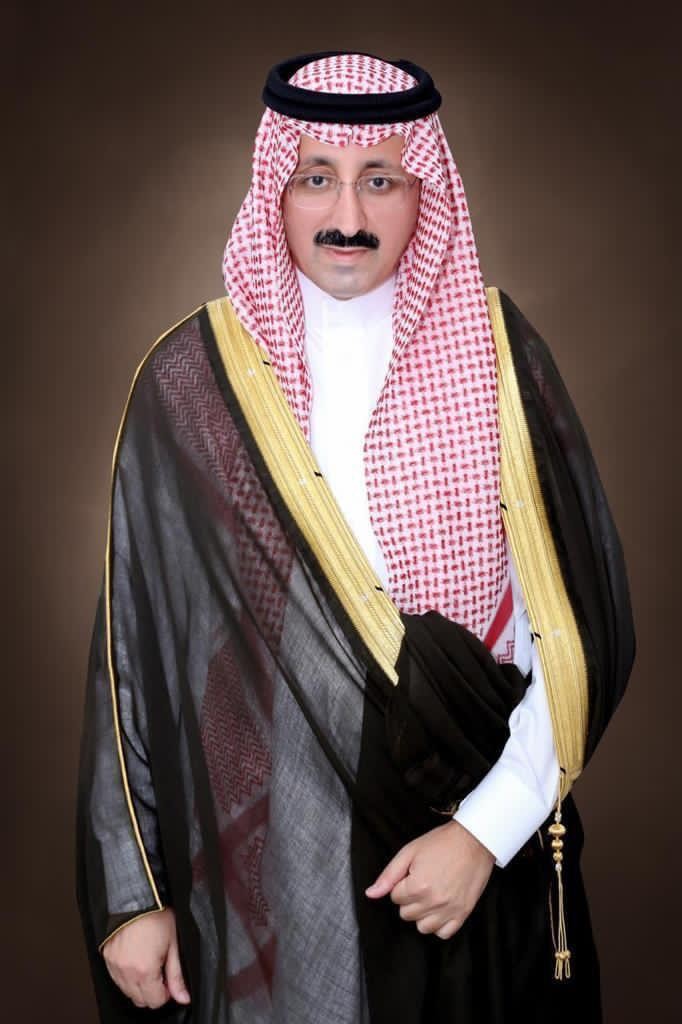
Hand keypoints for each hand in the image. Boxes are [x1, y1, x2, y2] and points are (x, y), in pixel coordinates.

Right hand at [101, 907, 190, 1008]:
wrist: (137, 895)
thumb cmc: (156, 914)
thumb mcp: (173, 944)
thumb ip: (177, 975)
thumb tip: (183, 996)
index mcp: (145, 971)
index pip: (155, 1001)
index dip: (167, 993)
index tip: (170, 982)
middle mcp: (126, 971)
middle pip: (140, 1000)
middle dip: (153, 991)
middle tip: (161, 971)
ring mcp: (114, 965)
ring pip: (126, 991)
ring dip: (139, 984)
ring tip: (149, 961)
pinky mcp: (106, 957)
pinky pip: (116, 977)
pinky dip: (126, 975)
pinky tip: (136, 958)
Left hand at [365, 820, 494, 939]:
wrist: (474, 841)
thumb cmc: (442, 843)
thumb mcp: (410, 851)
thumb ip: (388, 875)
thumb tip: (371, 894)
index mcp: (418, 886)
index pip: (395, 898)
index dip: (401, 885)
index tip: (411, 875)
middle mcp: (433, 902)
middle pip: (406, 914)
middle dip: (409, 899)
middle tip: (421, 882)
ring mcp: (449, 910)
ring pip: (422, 928)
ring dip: (422, 914)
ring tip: (429, 895)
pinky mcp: (463, 914)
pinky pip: (443, 934)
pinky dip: (439, 924)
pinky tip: (440, 908)